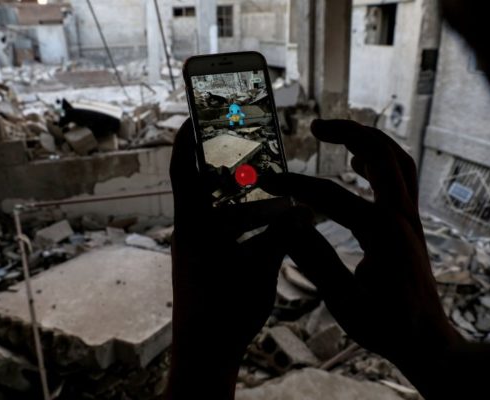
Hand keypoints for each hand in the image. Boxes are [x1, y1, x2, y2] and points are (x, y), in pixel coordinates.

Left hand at [165, 120, 306, 398]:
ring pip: (216, 208)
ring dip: (238, 196)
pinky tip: (267, 224)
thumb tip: (305, 213)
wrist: (205, 353)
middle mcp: (191, 232)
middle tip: (249, 148)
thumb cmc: (225, 313)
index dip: (187, 140)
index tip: (197, 115)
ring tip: (267, 188)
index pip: (184, 171)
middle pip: (203, 184)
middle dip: (223, 164)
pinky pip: (223, 229)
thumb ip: (281, 239)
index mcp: (195, 227)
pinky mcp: (205, 262)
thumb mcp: (258, 272)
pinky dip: (242, 220)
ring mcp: (197, 248)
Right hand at [260, 120, 461, 375]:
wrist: (427, 342)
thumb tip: (285, 224)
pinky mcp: (411, 224)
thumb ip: (314, 260)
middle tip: (315, 126)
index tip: (267, 180)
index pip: (330, 195)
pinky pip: (401, 178)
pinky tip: (359, 163)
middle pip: (379, 154)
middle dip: (347, 132)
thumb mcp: (343, 301)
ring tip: (338, 134)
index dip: (294, 185)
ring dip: (369, 140)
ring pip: (397, 159)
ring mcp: (410, 218)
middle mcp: (400, 216)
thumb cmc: (386, 327)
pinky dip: (382, 160)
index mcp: (380, 232)